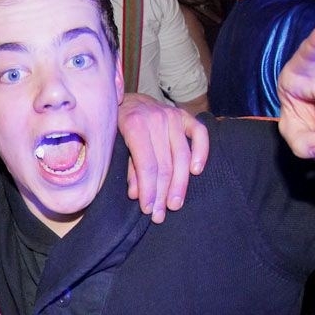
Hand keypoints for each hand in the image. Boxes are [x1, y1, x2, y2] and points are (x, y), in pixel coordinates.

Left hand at [118, 93, 208, 222]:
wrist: (126, 98)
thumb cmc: (116, 124)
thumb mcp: (113, 143)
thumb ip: (127, 168)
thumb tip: (135, 194)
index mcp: (134, 124)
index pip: (147, 165)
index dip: (149, 190)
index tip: (148, 209)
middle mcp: (156, 118)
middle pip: (165, 164)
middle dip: (163, 193)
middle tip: (160, 215)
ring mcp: (172, 116)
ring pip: (182, 156)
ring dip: (180, 184)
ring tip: (175, 204)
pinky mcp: (185, 115)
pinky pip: (199, 134)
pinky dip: (201, 152)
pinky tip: (196, 171)